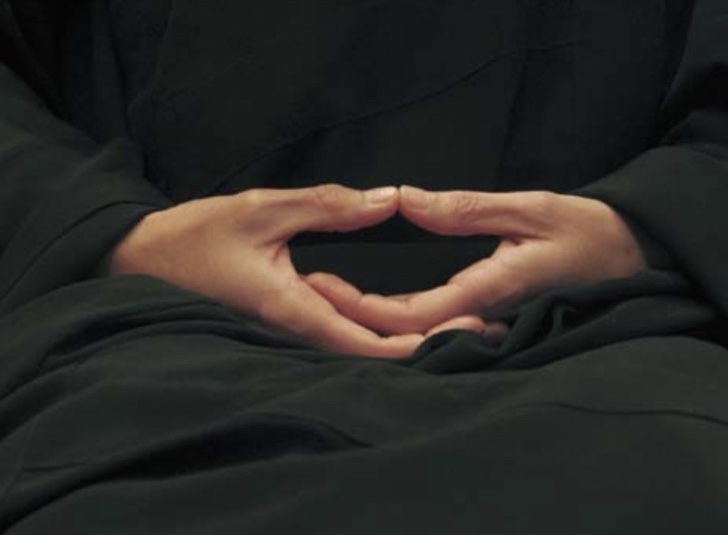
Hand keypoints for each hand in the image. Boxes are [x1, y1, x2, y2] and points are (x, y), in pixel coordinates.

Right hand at [109, 184, 456, 356]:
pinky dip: (378, 325)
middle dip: (427, 343)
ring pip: (359, 343)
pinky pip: (341, 329)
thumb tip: (387, 199)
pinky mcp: (289, 317)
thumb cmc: (194, 237)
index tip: (462, 334)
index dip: (419, 343)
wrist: (143, 261)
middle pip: (373, 350)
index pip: (368, 341)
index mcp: (295, 308)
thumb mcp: (263, 209)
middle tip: (481, 329)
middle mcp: (299, 327)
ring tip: (458, 322)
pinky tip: (404, 313)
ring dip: (407, 336)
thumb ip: (328, 205)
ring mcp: (293, 327)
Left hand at [307, 187, 646, 334]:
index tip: (322, 285)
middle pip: (406, 330)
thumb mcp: (529, 209)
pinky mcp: (489, 314)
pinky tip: (376, 302)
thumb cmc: (587, 232)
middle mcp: (482, 316)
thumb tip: (405, 200)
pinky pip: (438, 322)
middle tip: (312, 287)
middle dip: (355, 315)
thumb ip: (465, 209)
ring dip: (373, 318)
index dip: (361, 306)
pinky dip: (400, 316)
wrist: (629, 258)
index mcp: (489, 292)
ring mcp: (485, 319)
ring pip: (420, 332)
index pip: (411, 313)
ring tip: (331, 293)